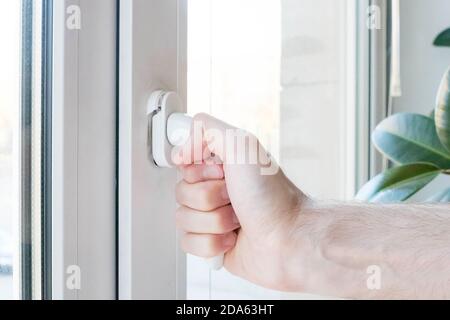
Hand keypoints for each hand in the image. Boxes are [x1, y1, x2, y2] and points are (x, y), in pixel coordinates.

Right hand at [175, 113, 304, 290]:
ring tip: (237, 220)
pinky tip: (232, 239)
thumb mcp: (242, 145)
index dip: (198, 172)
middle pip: (181, 192)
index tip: (220, 173)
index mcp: (222, 165)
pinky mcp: (211, 244)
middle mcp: (216, 190)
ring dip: (214, 221)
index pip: (184, 165)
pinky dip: (212, 243)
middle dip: (209, 198)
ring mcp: (213, 217)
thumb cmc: (272, 196)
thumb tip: (180, 150)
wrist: (288, 239)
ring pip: (183, 219)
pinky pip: (188, 243)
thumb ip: (207, 129)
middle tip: (234, 197)